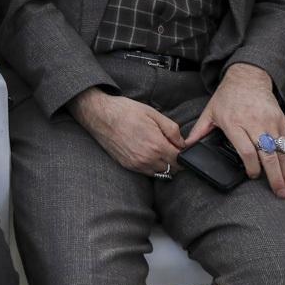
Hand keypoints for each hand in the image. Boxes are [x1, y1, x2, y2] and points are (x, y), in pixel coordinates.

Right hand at [69, 88, 184, 175]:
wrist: (100, 115)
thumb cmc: (126, 111)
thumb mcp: (153, 114)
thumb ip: (172, 130)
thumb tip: (182, 143)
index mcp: (157, 145)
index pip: (181, 160)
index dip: (184, 154)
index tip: (182, 148)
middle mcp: (147, 158)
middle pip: (172, 169)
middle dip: (176, 160)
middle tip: (171, 148)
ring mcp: (136, 164)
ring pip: (160, 173)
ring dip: (164, 165)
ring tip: (159, 151)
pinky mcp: (127, 165)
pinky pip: (146, 172)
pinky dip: (151, 166)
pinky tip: (148, 153)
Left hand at [187, 63, 284, 198]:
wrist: (248, 77)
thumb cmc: (228, 95)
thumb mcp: (210, 112)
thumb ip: (199, 131)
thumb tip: (187, 146)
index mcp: (234, 123)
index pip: (247, 150)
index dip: (252, 166)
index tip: (253, 176)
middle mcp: (254, 124)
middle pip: (267, 154)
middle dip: (274, 176)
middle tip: (279, 193)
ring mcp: (269, 123)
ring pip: (280, 151)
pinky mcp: (280, 121)